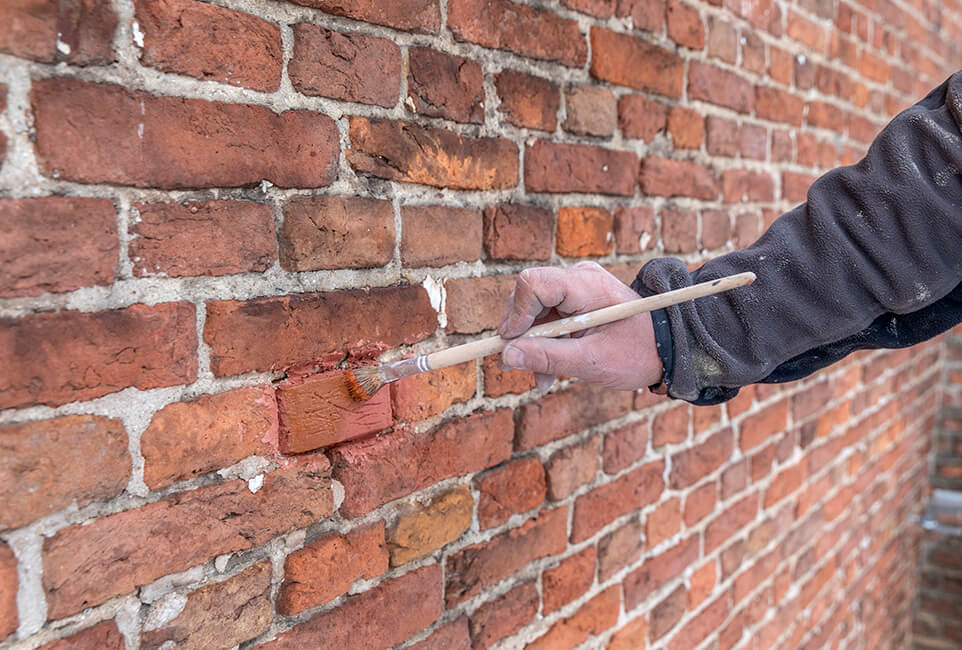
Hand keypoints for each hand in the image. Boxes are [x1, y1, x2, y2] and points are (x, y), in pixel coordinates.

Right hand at [498, 262, 663, 391]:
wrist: (668, 348)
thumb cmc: (638, 353)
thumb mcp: (592, 362)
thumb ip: (547, 357)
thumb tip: (507, 356)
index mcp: (586, 285)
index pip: (533, 284)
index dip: (516, 315)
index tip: (511, 347)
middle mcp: (579, 277)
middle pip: (528, 296)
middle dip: (521, 334)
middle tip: (521, 368)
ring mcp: (577, 286)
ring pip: (534, 309)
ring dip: (532, 344)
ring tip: (543, 378)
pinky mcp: (577, 298)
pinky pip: (548, 315)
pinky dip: (545, 341)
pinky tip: (550, 368)